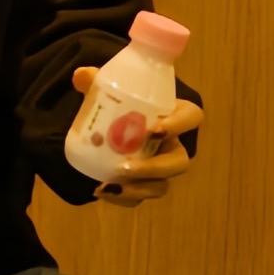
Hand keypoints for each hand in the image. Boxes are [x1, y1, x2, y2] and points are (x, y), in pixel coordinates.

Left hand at [71, 71, 202, 211]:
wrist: (106, 125)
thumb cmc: (119, 103)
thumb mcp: (108, 89)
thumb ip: (95, 82)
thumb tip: (80, 76)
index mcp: (173, 116)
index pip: (192, 117)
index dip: (180, 124)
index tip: (155, 128)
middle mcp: (172, 145)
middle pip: (179, 162)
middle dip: (156, 168)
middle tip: (126, 166)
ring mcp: (160, 169)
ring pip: (161, 186)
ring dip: (138, 188)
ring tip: (111, 185)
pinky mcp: (143, 185)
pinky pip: (139, 197)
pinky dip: (121, 198)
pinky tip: (101, 191)